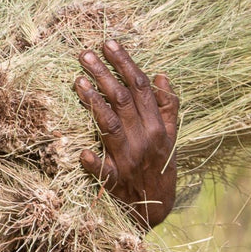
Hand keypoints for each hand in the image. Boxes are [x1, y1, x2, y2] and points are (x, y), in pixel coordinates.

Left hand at [74, 40, 178, 228]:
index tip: (108, 44)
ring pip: (109, 125)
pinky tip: (81, 151)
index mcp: (157, 126)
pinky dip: (94, 163)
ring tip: (78, 81)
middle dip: (104, 74)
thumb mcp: (172, 136)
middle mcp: (144, 139)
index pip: (140, 87)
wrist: (157, 208)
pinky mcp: (115, 181)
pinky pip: (104, 171)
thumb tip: (161, 75)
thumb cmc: (160, 166)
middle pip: (122, 100)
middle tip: (85, 54)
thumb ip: (167, 106)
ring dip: (94, 103)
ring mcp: (129, 160)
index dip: (124, 63)